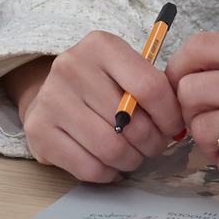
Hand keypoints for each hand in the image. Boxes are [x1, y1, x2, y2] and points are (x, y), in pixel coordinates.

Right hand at [3, 31, 185, 183]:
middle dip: (152, 142)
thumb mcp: (125, 70)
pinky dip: (107, 172)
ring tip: (132, 153)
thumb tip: (179, 125)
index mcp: (100, 45)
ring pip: (111, 149)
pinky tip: (107, 161)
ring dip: (131, 159)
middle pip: (132, 123)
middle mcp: (71, 67)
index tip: (174, 128)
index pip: (150, 87)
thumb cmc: (100, 85)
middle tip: (153, 145)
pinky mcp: (39, 131)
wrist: (49, 94)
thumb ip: (153, 89)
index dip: (170, 116)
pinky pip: (89, 168)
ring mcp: (51, 99)